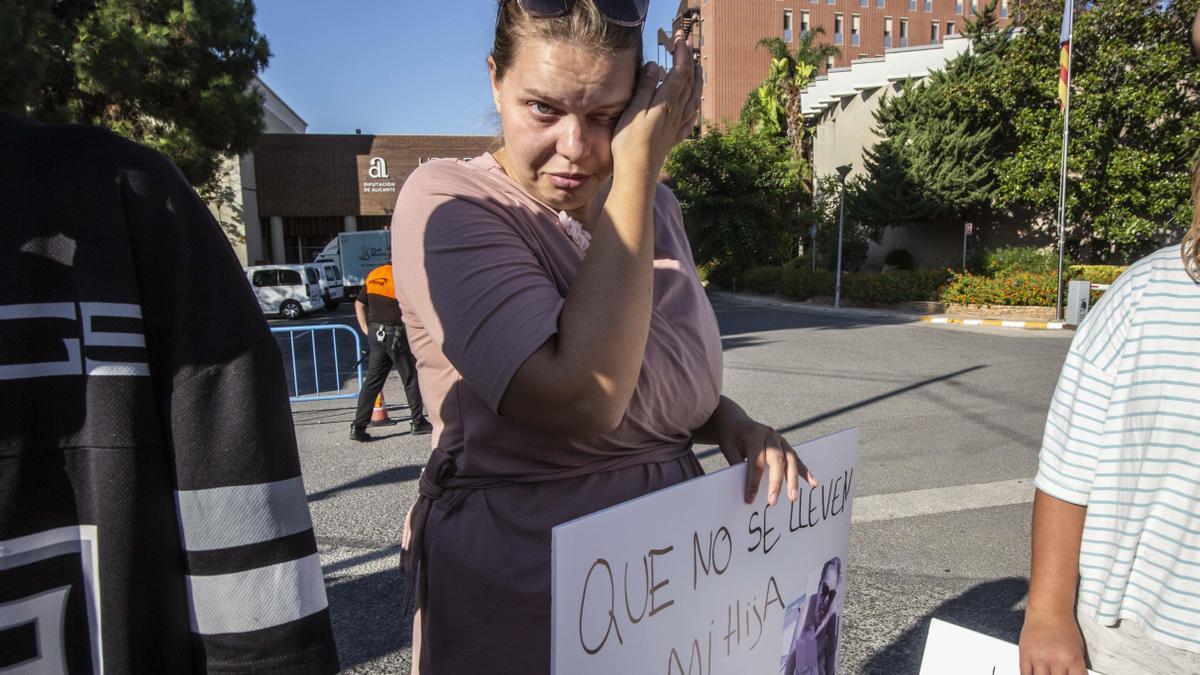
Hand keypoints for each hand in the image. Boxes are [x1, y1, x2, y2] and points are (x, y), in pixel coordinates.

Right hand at [611, 29, 702, 176]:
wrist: (636, 175)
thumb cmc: (629, 144)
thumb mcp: (633, 111)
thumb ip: (644, 88)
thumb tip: (654, 65)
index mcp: (666, 104)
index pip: (679, 72)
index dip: (681, 54)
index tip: (680, 38)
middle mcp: (675, 114)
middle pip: (689, 84)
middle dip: (689, 63)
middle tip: (687, 48)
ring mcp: (676, 127)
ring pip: (693, 100)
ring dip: (696, 82)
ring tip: (698, 71)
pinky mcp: (672, 140)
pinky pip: (689, 119)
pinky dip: (693, 107)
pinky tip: (693, 108)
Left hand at [715, 412, 817, 505]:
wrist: (736, 421)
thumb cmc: (731, 436)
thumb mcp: (727, 447)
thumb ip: (736, 463)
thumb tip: (745, 486)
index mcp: (754, 435)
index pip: (756, 461)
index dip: (753, 481)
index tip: (750, 498)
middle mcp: (770, 435)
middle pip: (777, 460)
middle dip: (776, 483)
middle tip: (773, 502)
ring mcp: (780, 439)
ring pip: (790, 460)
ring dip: (793, 480)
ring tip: (793, 497)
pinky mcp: (785, 445)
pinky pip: (796, 459)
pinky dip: (804, 471)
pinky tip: (813, 483)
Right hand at [1019, 610, 1087, 674]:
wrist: (1048, 609)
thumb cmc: (1064, 628)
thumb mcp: (1078, 649)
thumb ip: (1076, 668)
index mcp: (1073, 659)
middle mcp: (1056, 659)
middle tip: (1056, 674)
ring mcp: (1039, 657)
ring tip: (1045, 674)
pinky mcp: (1025, 654)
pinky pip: (1025, 674)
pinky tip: (1033, 674)